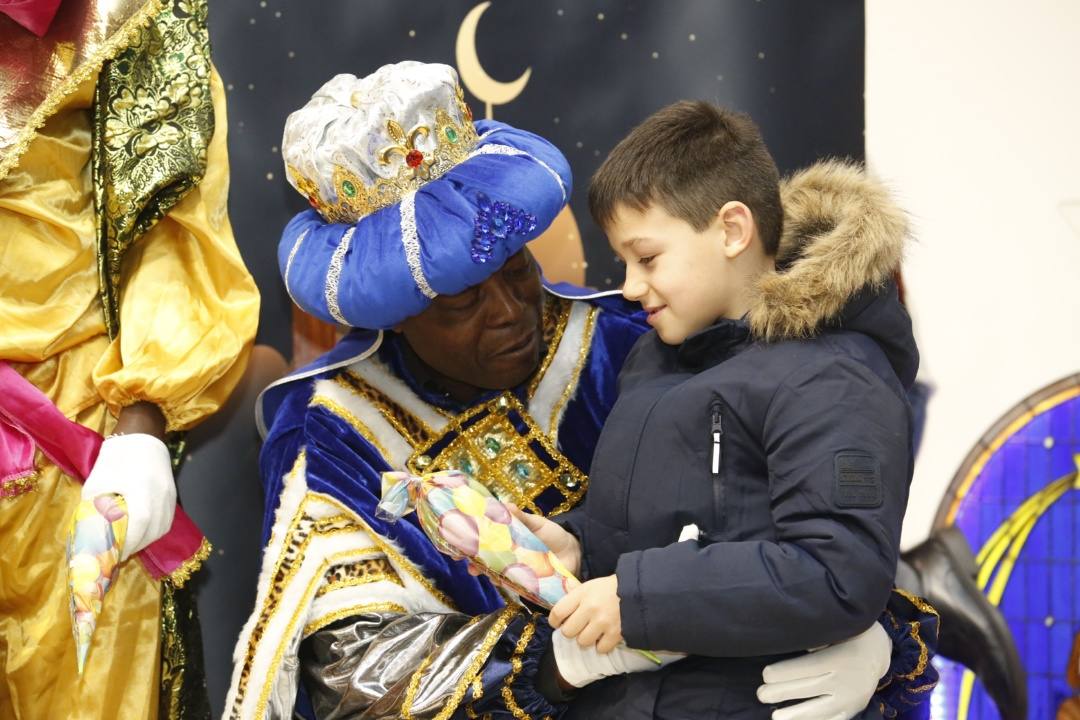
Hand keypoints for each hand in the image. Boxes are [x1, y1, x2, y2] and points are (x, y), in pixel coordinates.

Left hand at [81, 431, 175, 560]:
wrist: (141, 437)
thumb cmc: (115, 459)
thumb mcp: (97, 483)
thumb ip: (95, 508)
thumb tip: (92, 532)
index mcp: (140, 490)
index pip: (139, 525)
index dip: (128, 544)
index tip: (114, 554)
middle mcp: (160, 495)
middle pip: (153, 531)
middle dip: (136, 546)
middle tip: (119, 553)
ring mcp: (169, 495)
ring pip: (162, 527)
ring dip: (147, 540)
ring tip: (131, 545)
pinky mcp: (172, 494)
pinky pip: (167, 520)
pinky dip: (155, 531)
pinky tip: (143, 533)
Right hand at [466, 503, 581, 578]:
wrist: (576, 550)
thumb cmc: (554, 536)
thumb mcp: (537, 524)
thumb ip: (522, 518)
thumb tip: (506, 505)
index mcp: (509, 542)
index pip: (485, 545)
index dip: (470, 546)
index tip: (457, 548)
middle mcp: (510, 559)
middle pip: (487, 563)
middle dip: (474, 564)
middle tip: (466, 564)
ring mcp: (519, 572)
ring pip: (498, 575)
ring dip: (488, 574)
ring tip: (481, 571)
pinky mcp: (530, 584)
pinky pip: (515, 586)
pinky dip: (507, 583)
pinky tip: (500, 580)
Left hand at [550, 575, 621, 652]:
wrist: (639, 591)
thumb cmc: (611, 588)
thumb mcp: (591, 585)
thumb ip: (576, 592)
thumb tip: (564, 592)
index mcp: (582, 594)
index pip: (558, 612)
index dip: (554, 621)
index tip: (557, 623)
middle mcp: (590, 608)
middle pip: (568, 631)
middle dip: (571, 631)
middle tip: (578, 627)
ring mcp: (603, 622)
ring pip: (583, 642)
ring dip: (586, 639)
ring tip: (593, 632)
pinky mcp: (615, 634)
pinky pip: (600, 648)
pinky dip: (602, 645)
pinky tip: (605, 637)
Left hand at [756, 623, 890, 719]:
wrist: (879, 651)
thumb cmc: (849, 635)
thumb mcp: (835, 630)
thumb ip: (815, 639)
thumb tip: (788, 640)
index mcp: (838, 659)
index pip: (806, 668)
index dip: (784, 672)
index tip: (765, 674)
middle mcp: (845, 681)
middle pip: (808, 689)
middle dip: (782, 692)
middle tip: (761, 694)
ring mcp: (850, 699)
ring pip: (819, 710)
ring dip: (795, 715)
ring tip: (775, 717)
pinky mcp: (853, 710)